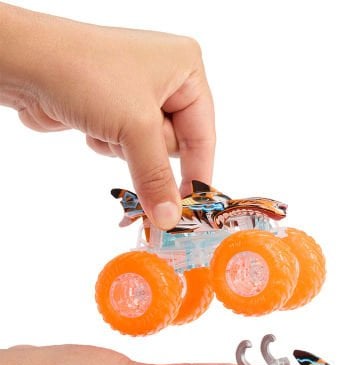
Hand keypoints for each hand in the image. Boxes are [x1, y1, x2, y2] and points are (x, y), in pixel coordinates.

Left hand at [0, 4, 214, 228]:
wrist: (23, 62)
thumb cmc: (88, 75)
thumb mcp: (136, 128)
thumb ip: (157, 178)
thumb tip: (170, 219)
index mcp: (186, 68)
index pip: (204, 134)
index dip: (198, 172)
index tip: (193, 207)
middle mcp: (168, 78)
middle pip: (176, 144)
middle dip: (151, 152)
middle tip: (134, 151)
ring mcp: (140, 93)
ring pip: (150, 149)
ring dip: (127, 150)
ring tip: (106, 127)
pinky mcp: (115, 107)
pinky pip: (128, 145)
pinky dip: (111, 145)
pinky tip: (93, 126)